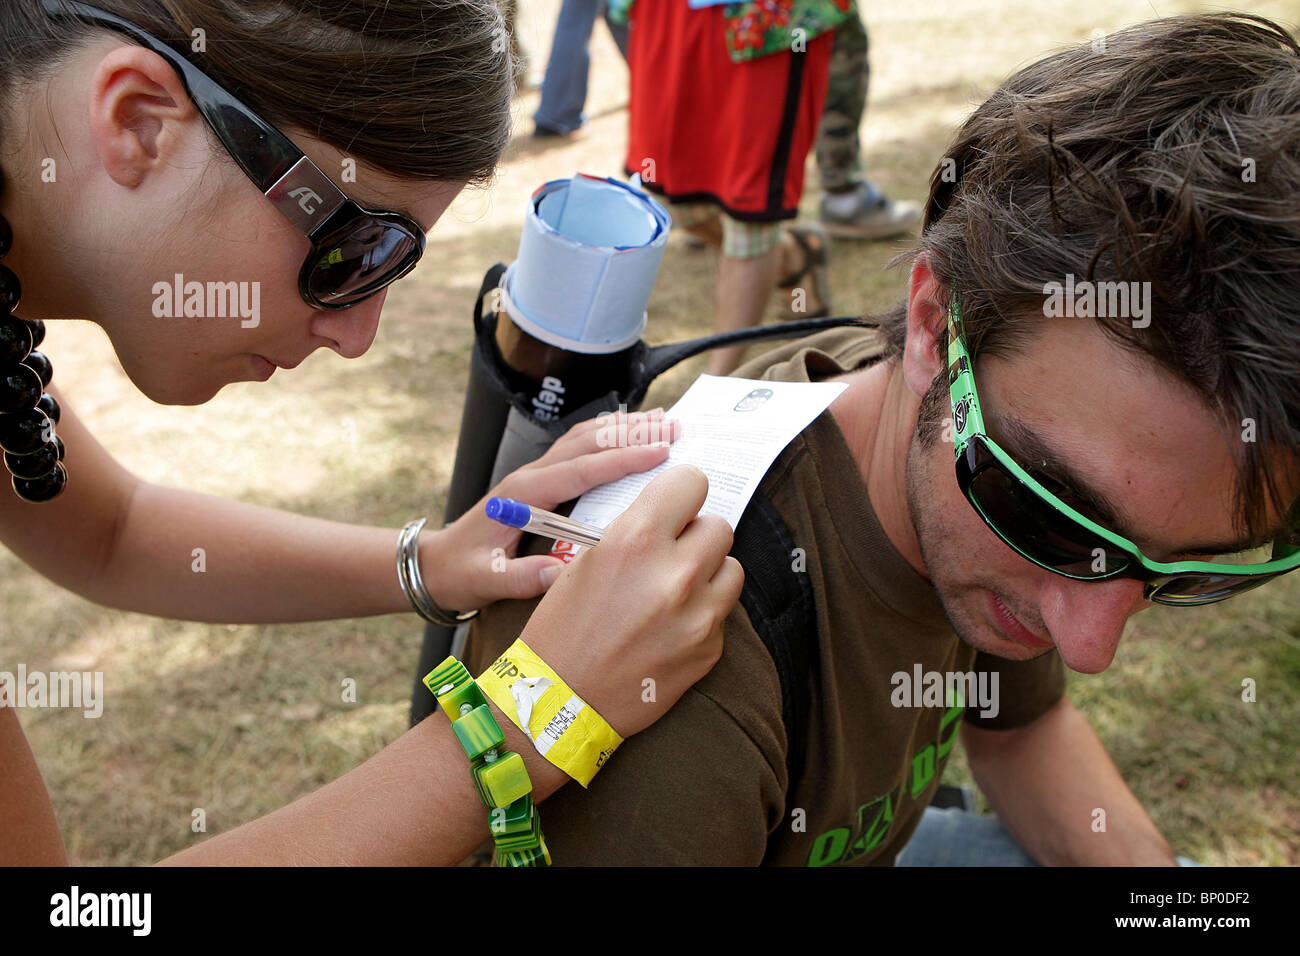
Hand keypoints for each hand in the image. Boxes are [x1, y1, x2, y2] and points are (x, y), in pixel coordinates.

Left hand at [422, 408, 680, 611]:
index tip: (660, 452)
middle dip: (634, 432)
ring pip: (586, 438)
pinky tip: (634, 434)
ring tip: (665, 420)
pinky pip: (581, 448)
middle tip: (675, 428)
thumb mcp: (486, 580)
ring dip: (625, 427)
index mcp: (523, 495)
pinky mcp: (542, 480)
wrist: (438, 564)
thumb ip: (520, 578)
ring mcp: (537, 474)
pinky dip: (610, 436)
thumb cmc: (462, 572)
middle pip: (588, 441)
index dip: (621, 460)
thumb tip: (560, 574)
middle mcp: (532, 476)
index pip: (580, 469)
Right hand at [514, 465, 743, 736]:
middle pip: (719, 526)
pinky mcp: (710, 649)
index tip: (676, 506)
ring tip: (675, 591)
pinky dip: (703, 614)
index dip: (682, 493)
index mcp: (636, 541)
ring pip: (732, 568)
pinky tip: (670, 629)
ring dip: (709, 573)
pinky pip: (723, 613)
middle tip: (671, 553)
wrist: (560, 701)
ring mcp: (699, 614)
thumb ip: (635, 532)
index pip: (692, 483)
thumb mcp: (586, 562)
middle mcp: (675, 573)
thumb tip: (671, 515)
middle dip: (696, 536)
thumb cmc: (563, 628)